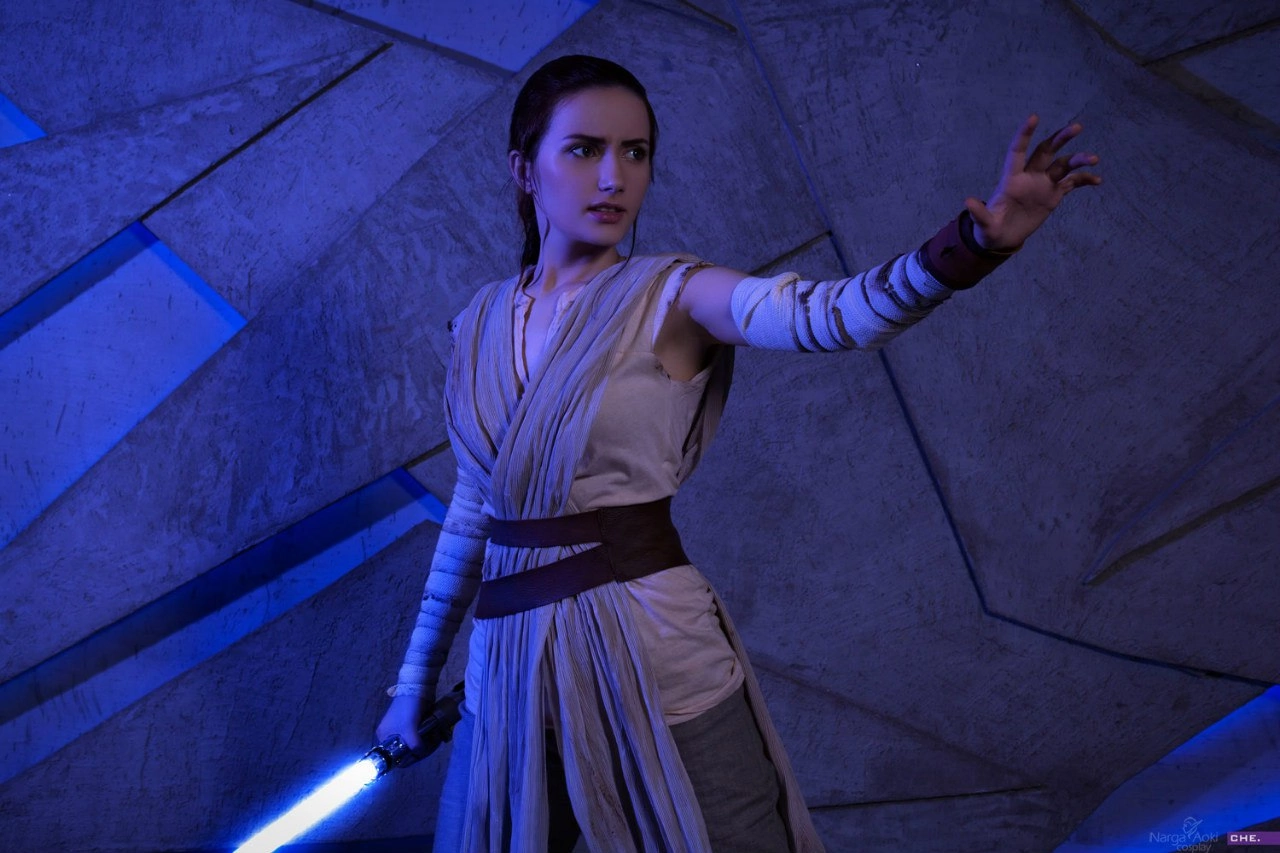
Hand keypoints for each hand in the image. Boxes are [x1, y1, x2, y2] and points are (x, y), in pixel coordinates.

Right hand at [376, 693, 432, 754]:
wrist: (417, 687)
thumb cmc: (408, 709)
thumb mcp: (408, 730)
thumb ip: (414, 745)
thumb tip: (420, 753)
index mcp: (385, 737)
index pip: (395, 757)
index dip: (408, 758)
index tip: (421, 755)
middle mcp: (392, 735)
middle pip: (408, 751)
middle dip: (421, 749)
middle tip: (433, 744)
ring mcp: (403, 729)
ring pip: (416, 744)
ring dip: (428, 743)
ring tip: (436, 737)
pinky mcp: (414, 724)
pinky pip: (422, 736)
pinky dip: (430, 737)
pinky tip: (436, 734)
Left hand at [966, 114, 1101, 251]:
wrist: (1003, 239)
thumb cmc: (990, 229)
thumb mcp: (984, 224)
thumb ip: (979, 214)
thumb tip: (968, 202)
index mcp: (1011, 179)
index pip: (1018, 151)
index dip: (1025, 134)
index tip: (1034, 117)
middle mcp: (1029, 177)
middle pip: (1046, 151)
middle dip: (1060, 138)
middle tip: (1076, 127)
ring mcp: (1043, 185)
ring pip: (1063, 165)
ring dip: (1078, 159)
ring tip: (1094, 158)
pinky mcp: (1053, 196)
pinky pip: (1072, 184)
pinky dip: (1084, 180)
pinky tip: (1098, 180)